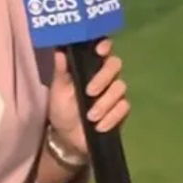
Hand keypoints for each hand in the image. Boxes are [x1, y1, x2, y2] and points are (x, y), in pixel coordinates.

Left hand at [47, 39, 129, 156]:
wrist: (68, 137)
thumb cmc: (63, 108)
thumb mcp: (59, 90)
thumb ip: (61, 71)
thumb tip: (60, 50)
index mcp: (90, 66)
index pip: (103, 48)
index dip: (105, 46)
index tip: (100, 51)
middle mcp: (106, 76)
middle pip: (115, 65)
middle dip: (104, 77)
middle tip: (89, 92)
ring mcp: (115, 92)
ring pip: (120, 87)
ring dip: (105, 103)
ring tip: (91, 117)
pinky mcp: (121, 110)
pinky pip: (124, 108)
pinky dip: (111, 117)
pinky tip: (99, 126)